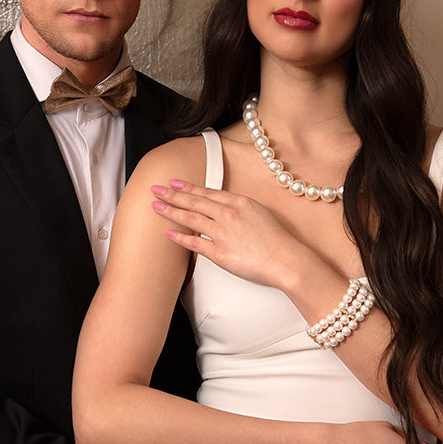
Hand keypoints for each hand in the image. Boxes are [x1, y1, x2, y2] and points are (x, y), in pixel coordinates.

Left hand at [150, 181, 312, 291]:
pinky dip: (179, 237)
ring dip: (170, 211)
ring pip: (190, 219)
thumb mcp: (260, 213)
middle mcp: (228, 214)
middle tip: (155, 189)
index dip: (188, 187)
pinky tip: (167, 232)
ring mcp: (222, 233)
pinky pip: (194, 243)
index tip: (174, 183)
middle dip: (172, 195)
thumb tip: (223, 207)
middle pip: (194, 202)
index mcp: (239, 202)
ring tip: (156, 206)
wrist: (286, 260)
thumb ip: (239, 208)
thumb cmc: (277, 240)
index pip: (207, 192)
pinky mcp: (219, 253)